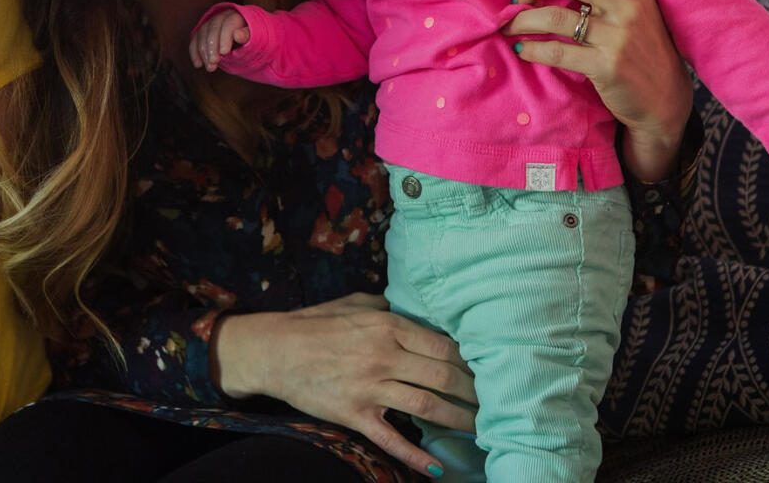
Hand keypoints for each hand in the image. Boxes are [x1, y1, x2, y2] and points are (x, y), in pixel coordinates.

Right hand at [189, 10, 249, 71]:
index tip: (224, 52)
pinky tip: (198, 64)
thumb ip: (247, 36)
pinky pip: (195, 39)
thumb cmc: (252, 38)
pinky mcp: (203, 30)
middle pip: (213, 28)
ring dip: (203, 52)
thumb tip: (237, 35)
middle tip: (214, 62)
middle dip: (212, 47)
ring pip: (202, 33)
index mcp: (236, 15)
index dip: (225, 37)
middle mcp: (222, 16)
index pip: (228, 24)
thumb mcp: (255, 37)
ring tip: (210, 67)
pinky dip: (195, 52)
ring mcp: (211, 22)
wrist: (245, 37)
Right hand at [213, 292, 475, 477]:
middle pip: (443, 376)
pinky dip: (415, 456)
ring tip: (481, 427)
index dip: (470, 359)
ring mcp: (371, 388)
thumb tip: (412, 310)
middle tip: (494, 399)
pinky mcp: (355, 414)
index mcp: (387, 326)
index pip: (443, 345)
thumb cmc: (314, 323)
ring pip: (428, 406)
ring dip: (459, 419)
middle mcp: (385, 356)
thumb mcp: (354, 303)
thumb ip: (386, 307)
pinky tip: (437, 469)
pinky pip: (391, 438)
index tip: (487, 368)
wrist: (275, 350)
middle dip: (473, 390)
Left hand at [504, 0, 691, 181]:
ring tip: (509, 26)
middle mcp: (629, 2)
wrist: (664, 99)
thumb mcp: (635, 6)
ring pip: (553, 15)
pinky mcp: (606, 65)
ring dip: (521, 20)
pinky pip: (555, 51)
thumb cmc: (641, 47)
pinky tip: (522, 50)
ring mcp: (618, 35)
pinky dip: (530, 49)